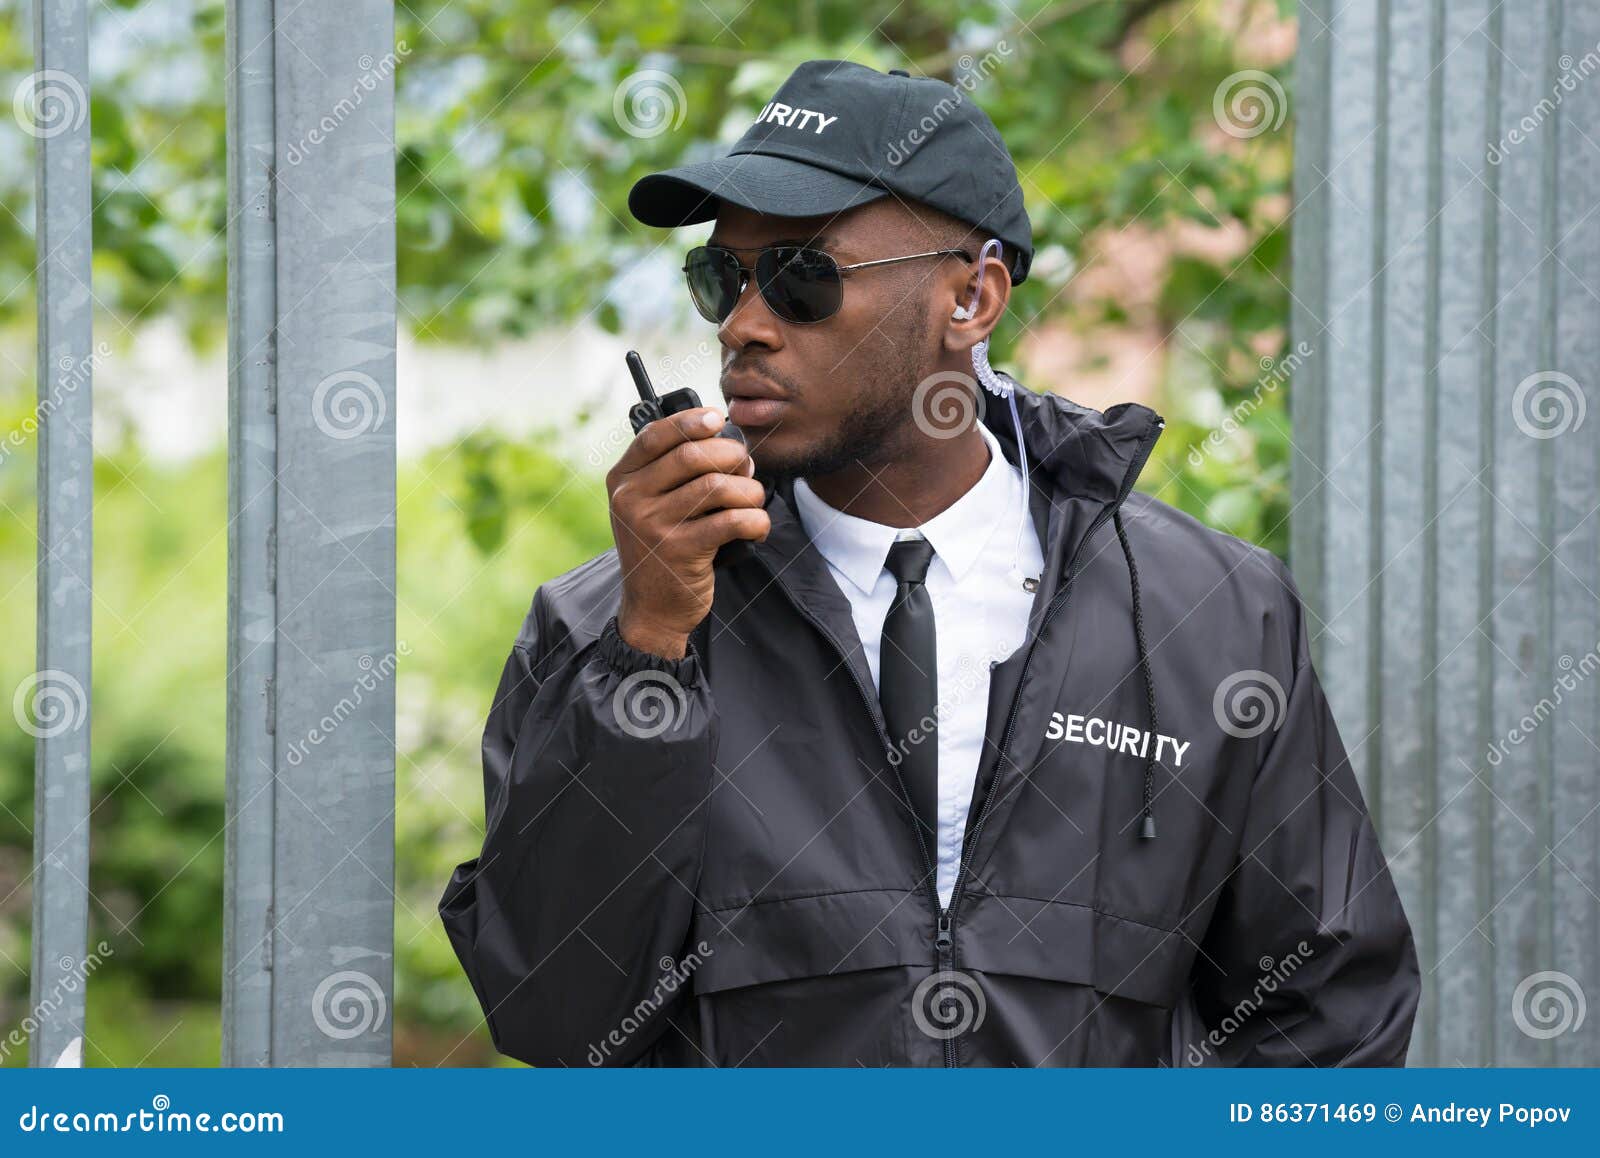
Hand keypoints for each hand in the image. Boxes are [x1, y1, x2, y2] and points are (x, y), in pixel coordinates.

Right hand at [607, 407, 767, 658]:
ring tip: (754, 501)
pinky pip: (732, 520)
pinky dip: (755, 520)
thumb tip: (726, 440)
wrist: (652, 609)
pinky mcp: (681, 551)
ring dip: (749, 490)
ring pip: (717, 486)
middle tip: (747, 469)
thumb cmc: (662, 549)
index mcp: (622, 480)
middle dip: (731, 456)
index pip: (654, 436)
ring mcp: (654, 525)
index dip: (691, 421)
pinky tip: (757, 527)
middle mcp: (631, 499)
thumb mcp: (648, 506)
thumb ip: (669, 472)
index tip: (719, 419)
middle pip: (692, 455)